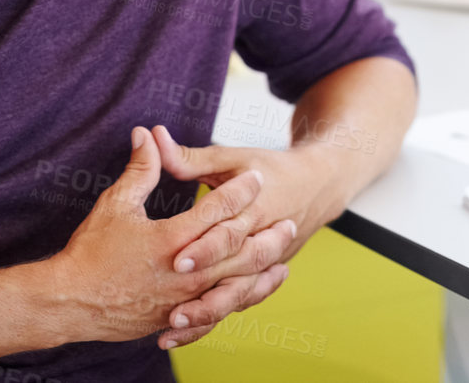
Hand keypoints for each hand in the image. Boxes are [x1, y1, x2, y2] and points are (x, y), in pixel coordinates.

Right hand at [51, 126, 292, 347]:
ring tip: (283, 254)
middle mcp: (186, 272)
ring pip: (238, 283)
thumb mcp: (116, 204)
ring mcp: (185, 300)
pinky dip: (246, 297)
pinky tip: (255, 287)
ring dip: (264, 267)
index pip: (219, 210)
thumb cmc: (91, 252)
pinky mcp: (179, 318)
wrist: (71, 303)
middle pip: (240, 250)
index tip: (255, 176)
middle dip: (267, 233)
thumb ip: (141, 169)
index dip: (240, 190)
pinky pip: (222, 309)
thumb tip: (147, 134)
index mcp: (173, 239)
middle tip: (288, 218)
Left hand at [149, 126, 335, 347]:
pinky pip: (240, 302)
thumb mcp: (230, 157)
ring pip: (238, 294)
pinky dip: (214, 317)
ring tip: (173, 324)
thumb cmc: (269, 168)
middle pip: (233, 271)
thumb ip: (189, 156)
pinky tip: (185, 331)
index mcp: (256, 208)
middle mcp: (263, 240)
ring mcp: (267, 262)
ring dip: (207, 312)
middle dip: (202, 289)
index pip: (229, 233)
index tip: (176, 259)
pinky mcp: (264, 276)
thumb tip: (150, 137)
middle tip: (170, 305)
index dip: (204, 248)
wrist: (318, 186)